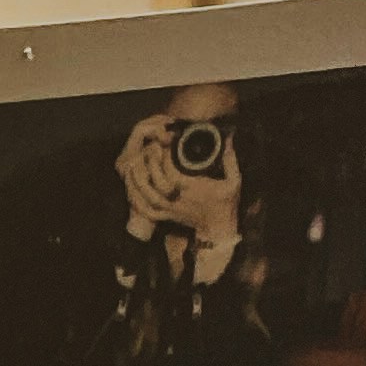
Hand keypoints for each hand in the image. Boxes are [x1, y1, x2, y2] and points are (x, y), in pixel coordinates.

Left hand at [116, 114, 242, 270]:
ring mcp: (170, 209)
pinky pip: (147, 212)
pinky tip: (131, 190)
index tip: (166, 144)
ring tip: (133, 164)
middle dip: (150, 164)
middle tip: (150, 150)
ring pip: (147, 196)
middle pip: (156, 182)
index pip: (171, 171)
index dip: (165, 156)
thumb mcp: (233, 181)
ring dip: (138, 181)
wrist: (218, 229)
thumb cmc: (226, 204)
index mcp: (191, 188)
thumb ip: (231, 159)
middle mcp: (177, 199)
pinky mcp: (166, 216)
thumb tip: (230, 137)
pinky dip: (137, 202)